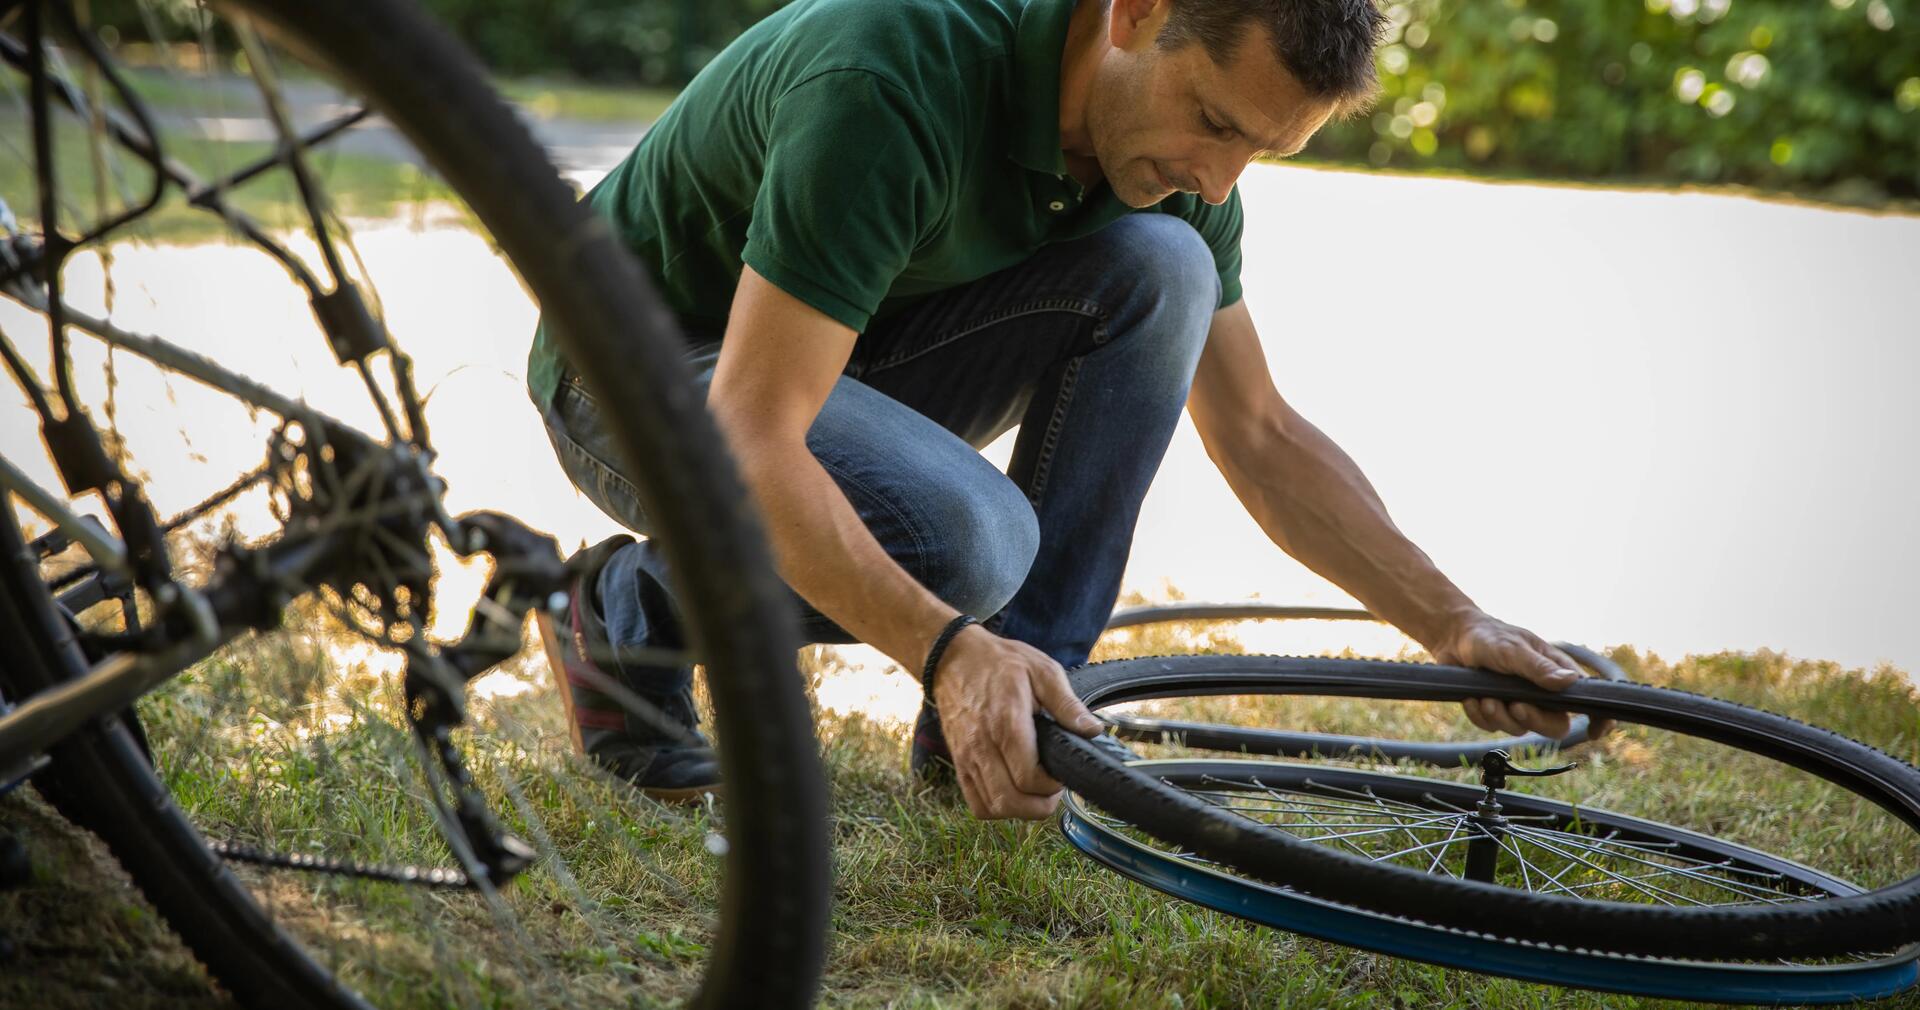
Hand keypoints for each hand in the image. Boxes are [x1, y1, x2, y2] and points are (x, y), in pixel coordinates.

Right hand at [929, 624, 1103, 820]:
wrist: (953, 658)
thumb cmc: (999, 662)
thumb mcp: (1042, 670)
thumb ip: (1067, 704)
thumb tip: (1093, 730)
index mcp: (1006, 724)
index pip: (1029, 778)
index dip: (1052, 785)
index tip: (1061, 772)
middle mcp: (982, 746)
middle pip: (1010, 801)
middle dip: (1039, 805)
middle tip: (1053, 788)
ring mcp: (966, 758)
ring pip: (992, 808)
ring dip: (1020, 810)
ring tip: (1035, 791)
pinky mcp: (959, 763)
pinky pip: (976, 804)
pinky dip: (998, 808)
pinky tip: (1013, 791)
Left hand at [1432, 612, 1614, 740]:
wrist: (1453, 637)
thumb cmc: (1489, 637)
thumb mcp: (1513, 650)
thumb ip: (1538, 668)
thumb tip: (1570, 682)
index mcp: (1555, 674)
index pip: (1585, 702)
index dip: (1598, 719)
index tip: (1596, 731)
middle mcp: (1541, 693)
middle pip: (1554, 726)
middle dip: (1533, 720)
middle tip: (1516, 706)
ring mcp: (1518, 704)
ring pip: (1519, 729)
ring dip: (1500, 716)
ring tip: (1484, 696)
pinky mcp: (1495, 711)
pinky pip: (1492, 727)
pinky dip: (1480, 715)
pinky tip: (1472, 698)